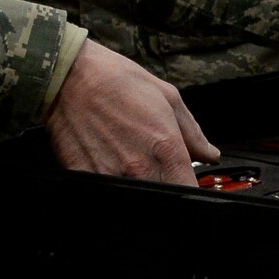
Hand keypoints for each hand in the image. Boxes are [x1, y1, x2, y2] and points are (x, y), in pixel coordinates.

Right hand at [45, 40, 218, 184]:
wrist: (69, 77)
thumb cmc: (117, 81)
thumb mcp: (167, 97)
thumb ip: (193, 133)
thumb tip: (209, 154)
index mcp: (166, 148)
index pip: (189, 191)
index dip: (190, 191)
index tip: (186, 184)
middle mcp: (140, 169)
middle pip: (163, 201)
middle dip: (164, 189)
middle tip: (156, 171)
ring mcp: (112, 178)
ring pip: (135, 201)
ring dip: (138, 188)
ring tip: (128, 162)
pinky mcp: (86, 180)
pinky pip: (106, 195)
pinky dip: (111, 186)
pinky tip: (108, 163)